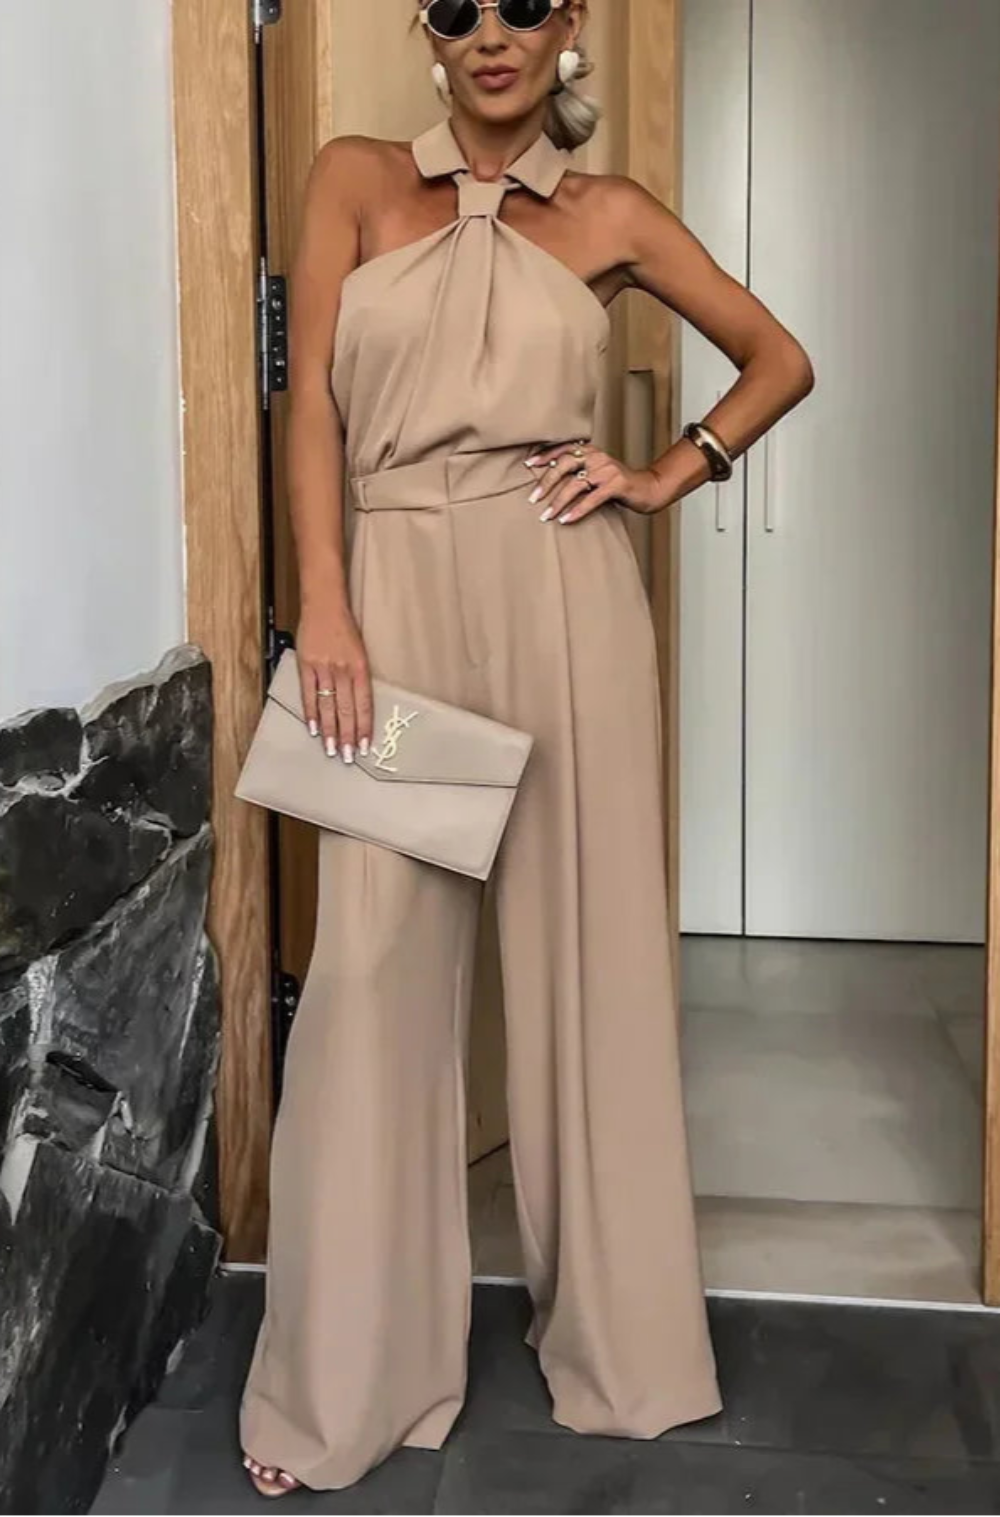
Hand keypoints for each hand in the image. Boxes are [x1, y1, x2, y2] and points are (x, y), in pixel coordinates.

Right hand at [296, 603, 372, 763]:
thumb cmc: (344, 629)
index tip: (364, 746)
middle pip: (347, 710)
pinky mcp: (306, 665)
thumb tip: (357, 705)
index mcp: (360, 668)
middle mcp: (343, 670)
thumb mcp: (359, 652)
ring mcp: (324, 668)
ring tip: (330, 749)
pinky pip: (308, 694)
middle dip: (347, 736)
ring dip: (329, 730)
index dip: (364, 726)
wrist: (324, 606)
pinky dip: (311, 713)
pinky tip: (313, 729)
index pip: (364, 704)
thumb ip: (357, 677)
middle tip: (347, 757)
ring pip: (328, 706)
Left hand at [525, 441, 665, 524]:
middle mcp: (598, 457)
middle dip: (546, 482)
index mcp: (591, 451)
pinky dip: (577, 510)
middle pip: (565, 465)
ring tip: (546, 515)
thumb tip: (548, 482)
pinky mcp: (617, 485)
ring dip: (558, 501)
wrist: (648, 489)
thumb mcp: (597, 474)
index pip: (564, 449)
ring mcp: (608, 470)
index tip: (528, 464)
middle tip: (532, 499)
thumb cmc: (618, 485)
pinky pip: (592, 499)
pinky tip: (566, 520)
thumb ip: (578, 473)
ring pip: (576, 485)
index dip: (545, 456)